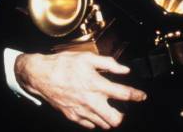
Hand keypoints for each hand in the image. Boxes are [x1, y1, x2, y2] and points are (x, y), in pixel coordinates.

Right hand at [15, 51, 146, 129]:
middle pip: (115, 119)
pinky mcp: (72, 116)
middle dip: (122, 115)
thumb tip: (125, 69)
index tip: (142, 96)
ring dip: (109, 118)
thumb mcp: (88, 57)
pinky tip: (94, 111)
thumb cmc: (64, 64)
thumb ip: (109, 63)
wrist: (40, 75)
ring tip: (109, 110)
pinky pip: (89, 125)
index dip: (136, 96)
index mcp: (97, 84)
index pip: (123, 94)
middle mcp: (91, 101)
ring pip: (103, 124)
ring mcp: (81, 111)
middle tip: (123, 108)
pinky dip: (95, 120)